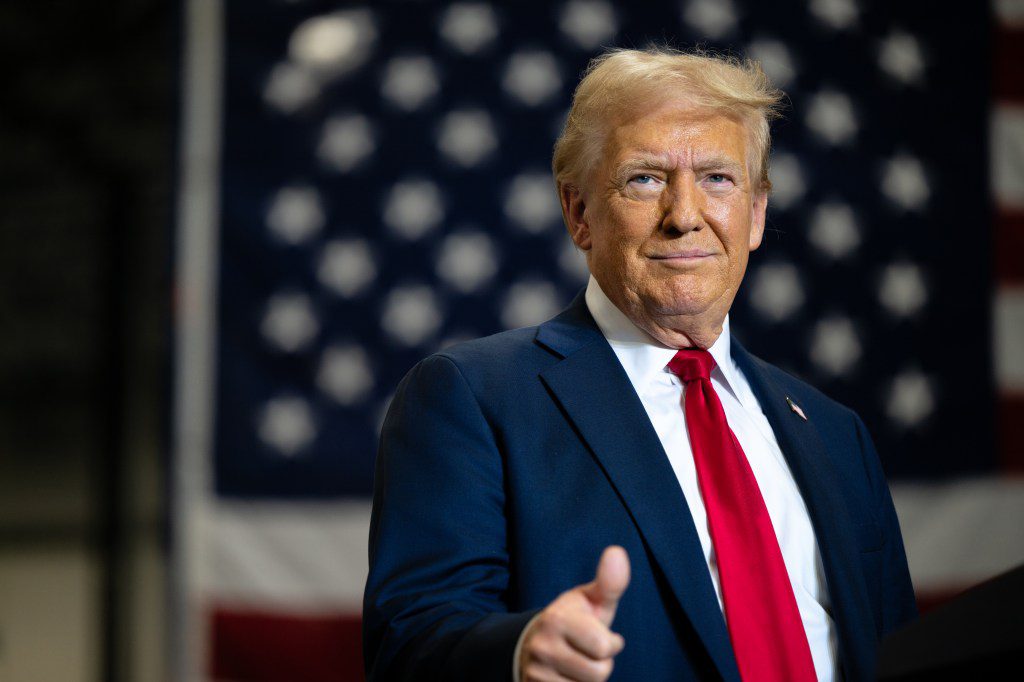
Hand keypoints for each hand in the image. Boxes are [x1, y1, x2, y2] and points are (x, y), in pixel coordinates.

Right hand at [518, 545, 629, 681]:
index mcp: (557, 619)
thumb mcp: (589, 600)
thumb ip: (608, 582)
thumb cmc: (573, 620)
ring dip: (588, 680)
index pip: (604, 647)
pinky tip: (565, 677)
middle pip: (598, 673)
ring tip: (575, 663)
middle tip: (586, 651)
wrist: (531, 643)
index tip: (600, 635)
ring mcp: (535, 672)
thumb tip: (617, 551)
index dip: (611, 644)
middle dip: (601, 664)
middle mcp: (542, 646)